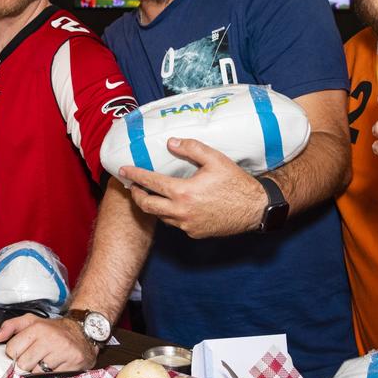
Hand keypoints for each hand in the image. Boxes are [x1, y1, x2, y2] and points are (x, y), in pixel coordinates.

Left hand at [0, 315, 95, 372]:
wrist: (82, 332)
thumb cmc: (53, 329)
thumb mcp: (31, 321)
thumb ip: (11, 326)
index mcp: (37, 327)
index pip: (12, 349)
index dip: (15, 353)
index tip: (22, 351)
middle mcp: (50, 338)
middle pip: (23, 364)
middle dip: (26, 364)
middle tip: (34, 358)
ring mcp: (62, 351)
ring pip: (36, 373)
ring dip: (38, 371)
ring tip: (44, 361)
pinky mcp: (72, 363)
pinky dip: (51, 375)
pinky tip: (54, 366)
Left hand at [120, 138, 265, 237]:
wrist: (254, 209)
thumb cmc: (235, 182)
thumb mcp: (215, 159)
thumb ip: (191, 148)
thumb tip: (170, 143)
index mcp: (183, 192)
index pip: (150, 183)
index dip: (134, 175)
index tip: (122, 170)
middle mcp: (181, 212)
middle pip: (147, 205)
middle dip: (136, 194)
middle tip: (132, 186)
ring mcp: (187, 225)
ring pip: (160, 216)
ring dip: (152, 205)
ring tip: (150, 195)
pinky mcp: (195, 233)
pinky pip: (176, 224)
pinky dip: (170, 214)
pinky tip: (173, 205)